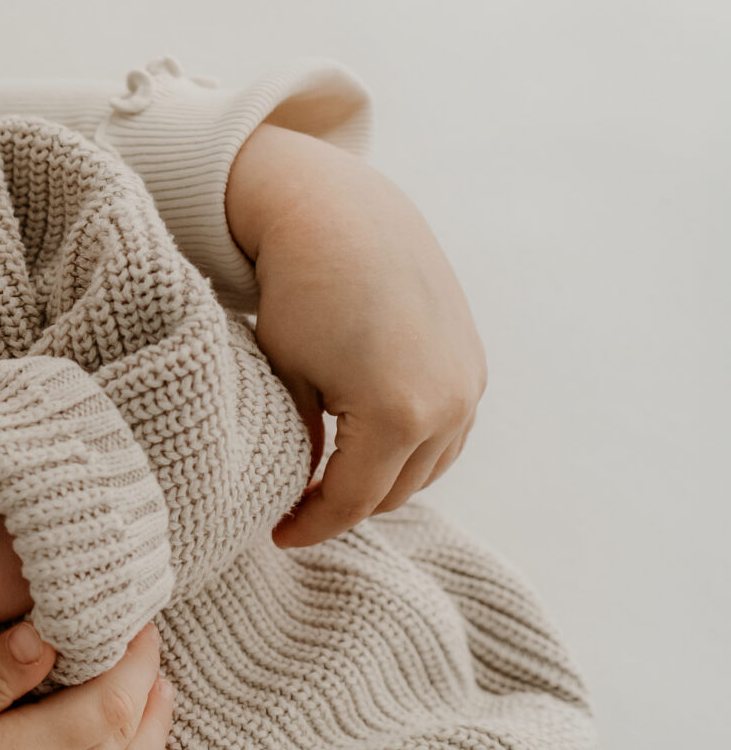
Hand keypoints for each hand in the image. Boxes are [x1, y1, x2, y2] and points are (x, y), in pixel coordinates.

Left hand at [227, 126, 485, 545]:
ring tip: (331, 480)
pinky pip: (448, 432)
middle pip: (395, 492)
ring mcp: (468, 383)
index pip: (352, 502)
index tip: (276, 534)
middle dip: (345, 507)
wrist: (342, 215)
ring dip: (383, 481)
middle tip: (298, 510)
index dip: (311, 526)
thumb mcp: (287, 378)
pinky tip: (370, 446)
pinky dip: (413, 450)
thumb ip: (303, 444)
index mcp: (397, 415)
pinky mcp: (473, 362)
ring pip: (428, 467)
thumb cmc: (296, 293)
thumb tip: (311, 487)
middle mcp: (448, 405)